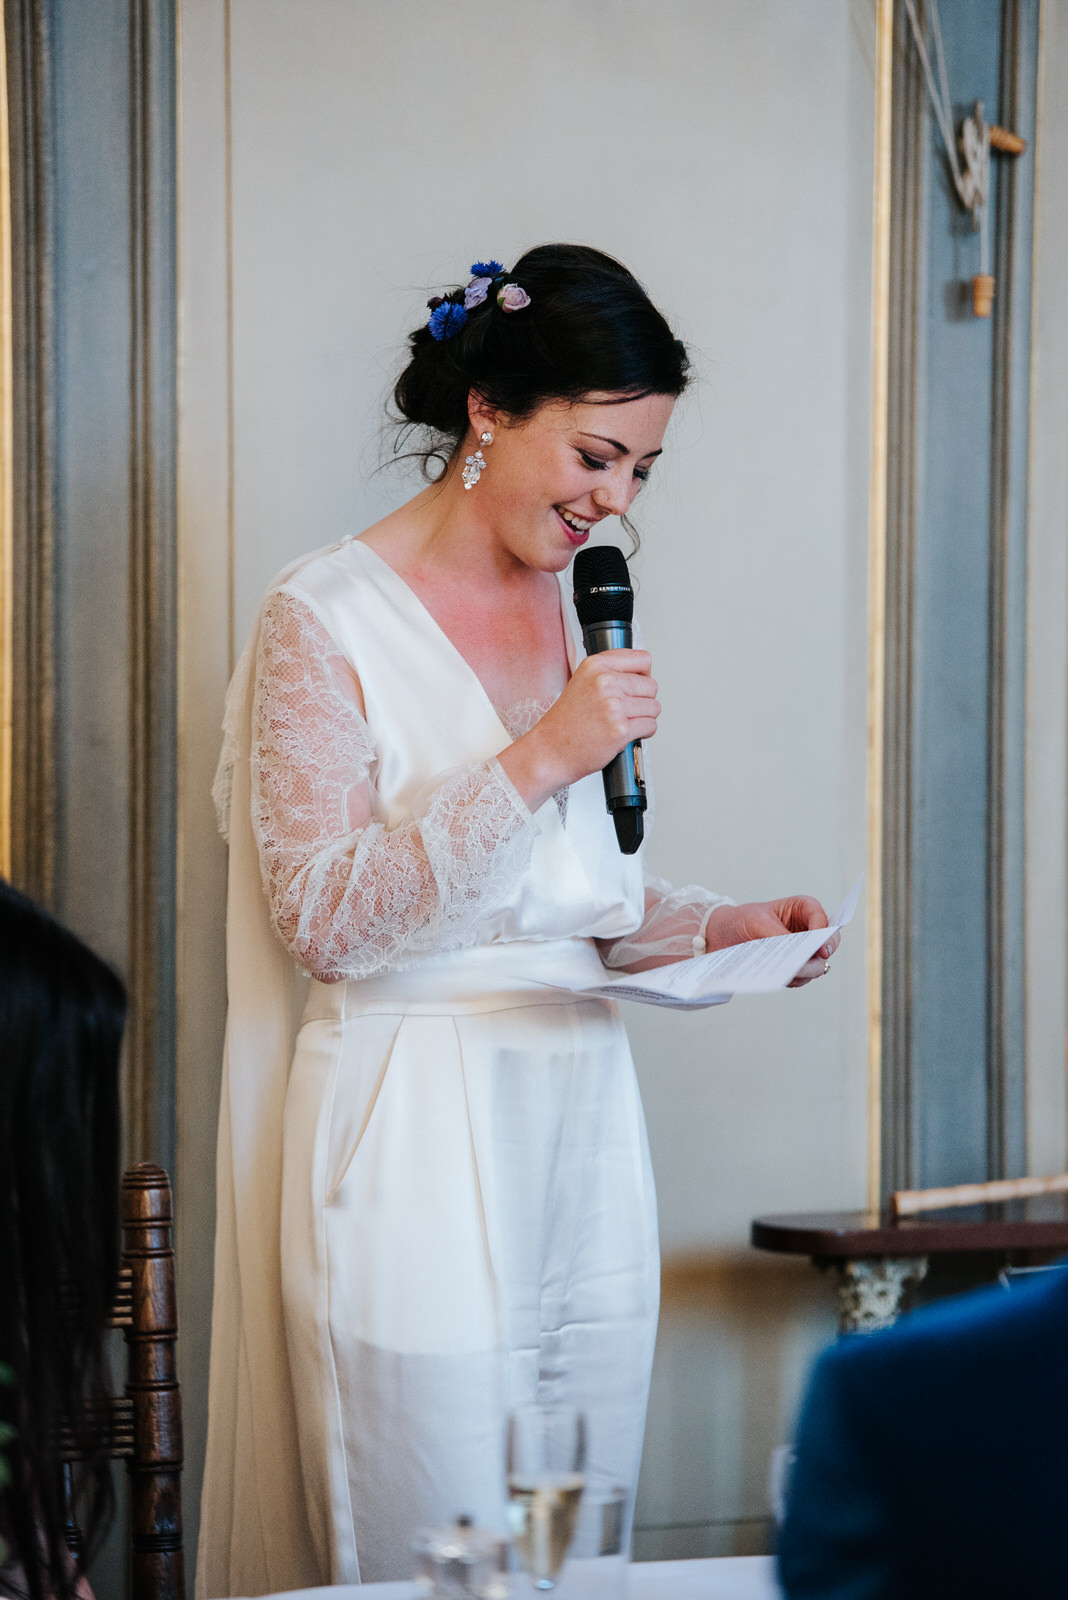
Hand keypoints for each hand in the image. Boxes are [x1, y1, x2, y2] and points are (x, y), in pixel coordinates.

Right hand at [498, 649, 658, 811]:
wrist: (550, 751)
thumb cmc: (565, 722)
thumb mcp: (582, 682)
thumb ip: (610, 673)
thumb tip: (642, 673)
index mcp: (595, 665)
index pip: (642, 659)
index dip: (643, 674)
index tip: (635, 685)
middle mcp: (605, 681)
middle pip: (651, 685)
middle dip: (643, 700)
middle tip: (624, 710)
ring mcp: (613, 705)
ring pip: (654, 707)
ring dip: (643, 717)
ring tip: (621, 722)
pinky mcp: (620, 729)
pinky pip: (650, 726)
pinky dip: (642, 733)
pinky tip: (623, 734)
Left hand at [703, 897, 840, 987]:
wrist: (721, 935)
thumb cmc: (742, 919)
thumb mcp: (759, 922)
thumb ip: (780, 936)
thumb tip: (796, 956)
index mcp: (804, 909)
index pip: (823, 921)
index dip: (825, 935)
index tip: (820, 949)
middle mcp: (808, 930)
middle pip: (827, 945)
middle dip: (818, 958)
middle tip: (804, 967)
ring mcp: (803, 951)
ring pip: (816, 966)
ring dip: (803, 971)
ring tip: (783, 972)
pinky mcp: (793, 967)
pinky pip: (801, 978)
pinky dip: (791, 978)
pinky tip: (776, 976)